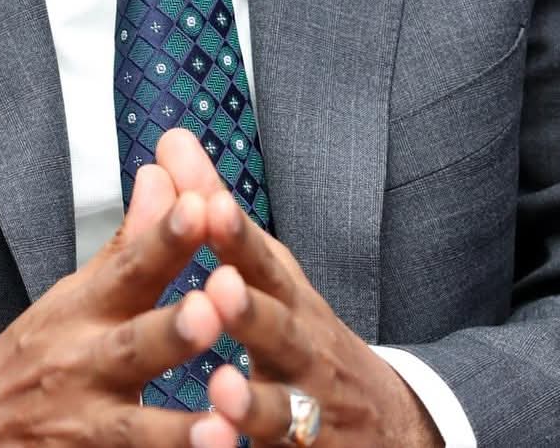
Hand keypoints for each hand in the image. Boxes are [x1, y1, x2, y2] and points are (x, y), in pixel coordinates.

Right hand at [0, 161, 224, 446]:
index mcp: (85, 310)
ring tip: (221, 426)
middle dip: (169, 331)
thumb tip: (164, 174)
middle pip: (131, 346)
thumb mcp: (76, 293)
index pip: (129, 266)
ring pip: (132, 428)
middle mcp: (83, 363)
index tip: (201, 206)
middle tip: (210, 311)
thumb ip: (131, 241)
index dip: (165, 238)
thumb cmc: (37, 354)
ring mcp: (84, 424)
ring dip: (176, 428)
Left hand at [152, 128, 438, 447]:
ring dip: (254, 397)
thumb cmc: (304, 336)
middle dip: (253, 311)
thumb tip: (171, 142)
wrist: (388, 425)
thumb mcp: (267, 273)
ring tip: (221, 383)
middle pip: (283, 329)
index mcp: (288, 298)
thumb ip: (215, 213)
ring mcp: (312, 407)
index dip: (238, 236)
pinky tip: (228, 446)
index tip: (211, 206)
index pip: (264, 261)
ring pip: (285, 405)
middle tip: (219, 288)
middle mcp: (306, 350)